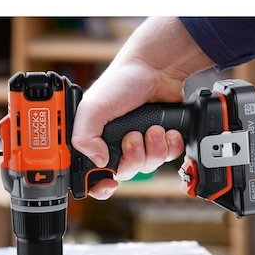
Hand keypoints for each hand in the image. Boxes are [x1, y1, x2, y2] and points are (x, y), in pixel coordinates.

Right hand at [71, 17, 212, 199]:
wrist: (155, 68)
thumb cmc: (121, 82)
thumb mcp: (92, 107)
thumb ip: (84, 137)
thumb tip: (98, 162)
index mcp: (96, 141)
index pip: (92, 176)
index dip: (99, 185)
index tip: (109, 183)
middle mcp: (117, 146)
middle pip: (125, 174)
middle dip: (133, 157)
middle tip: (134, 136)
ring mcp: (140, 144)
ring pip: (148, 167)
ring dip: (153, 149)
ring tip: (153, 128)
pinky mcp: (161, 140)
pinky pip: (168, 157)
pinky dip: (170, 145)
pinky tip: (167, 130)